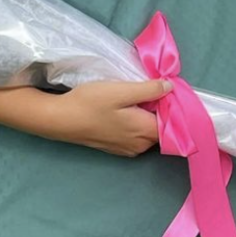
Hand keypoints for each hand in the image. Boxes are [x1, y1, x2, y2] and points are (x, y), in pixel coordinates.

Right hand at [46, 78, 169, 156]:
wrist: (60, 119)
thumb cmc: (91, 103)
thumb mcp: (121, 90)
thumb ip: (149, 90)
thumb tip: (170, 87)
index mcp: (145, 132)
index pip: (173, 123)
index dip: (174, 106)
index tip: (170, 89)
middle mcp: (140, 145)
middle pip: (162, 127)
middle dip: (162, 109)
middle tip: (154, 88)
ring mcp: (128, 149)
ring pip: (149, 131)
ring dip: (149, 115)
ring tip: (140, 96)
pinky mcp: (116, 147)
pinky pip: (136, 134)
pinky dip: (138, 122)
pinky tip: (127, 108)